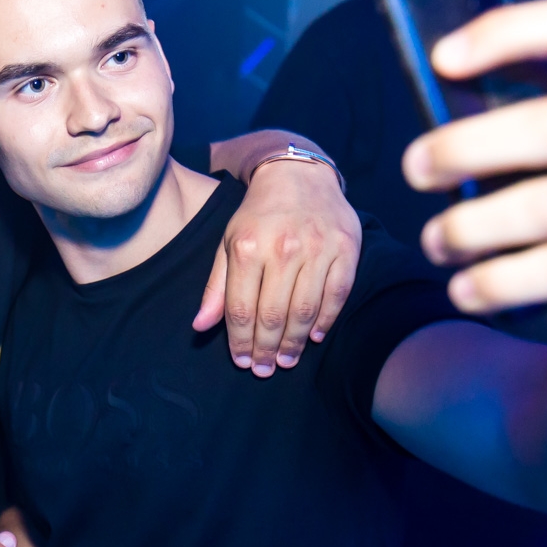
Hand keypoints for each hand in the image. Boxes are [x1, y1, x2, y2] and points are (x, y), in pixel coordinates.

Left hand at [194, 158, 360, 375]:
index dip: (240, 342)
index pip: (242, 309)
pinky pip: (337, 294)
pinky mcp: (346, 248)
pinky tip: (315, 337)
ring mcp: (318, 249)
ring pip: (305, 310)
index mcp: (247, 248)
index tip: (241, 362)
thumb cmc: (258, 215)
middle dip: (266, 349)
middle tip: (264, 370)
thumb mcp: (227, 243)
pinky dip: (326, 320)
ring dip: (295, 343)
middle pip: (273, 315)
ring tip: (286, 361)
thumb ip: (216, 286)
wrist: (299, 175)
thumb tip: (201, 326)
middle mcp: (283, 248)